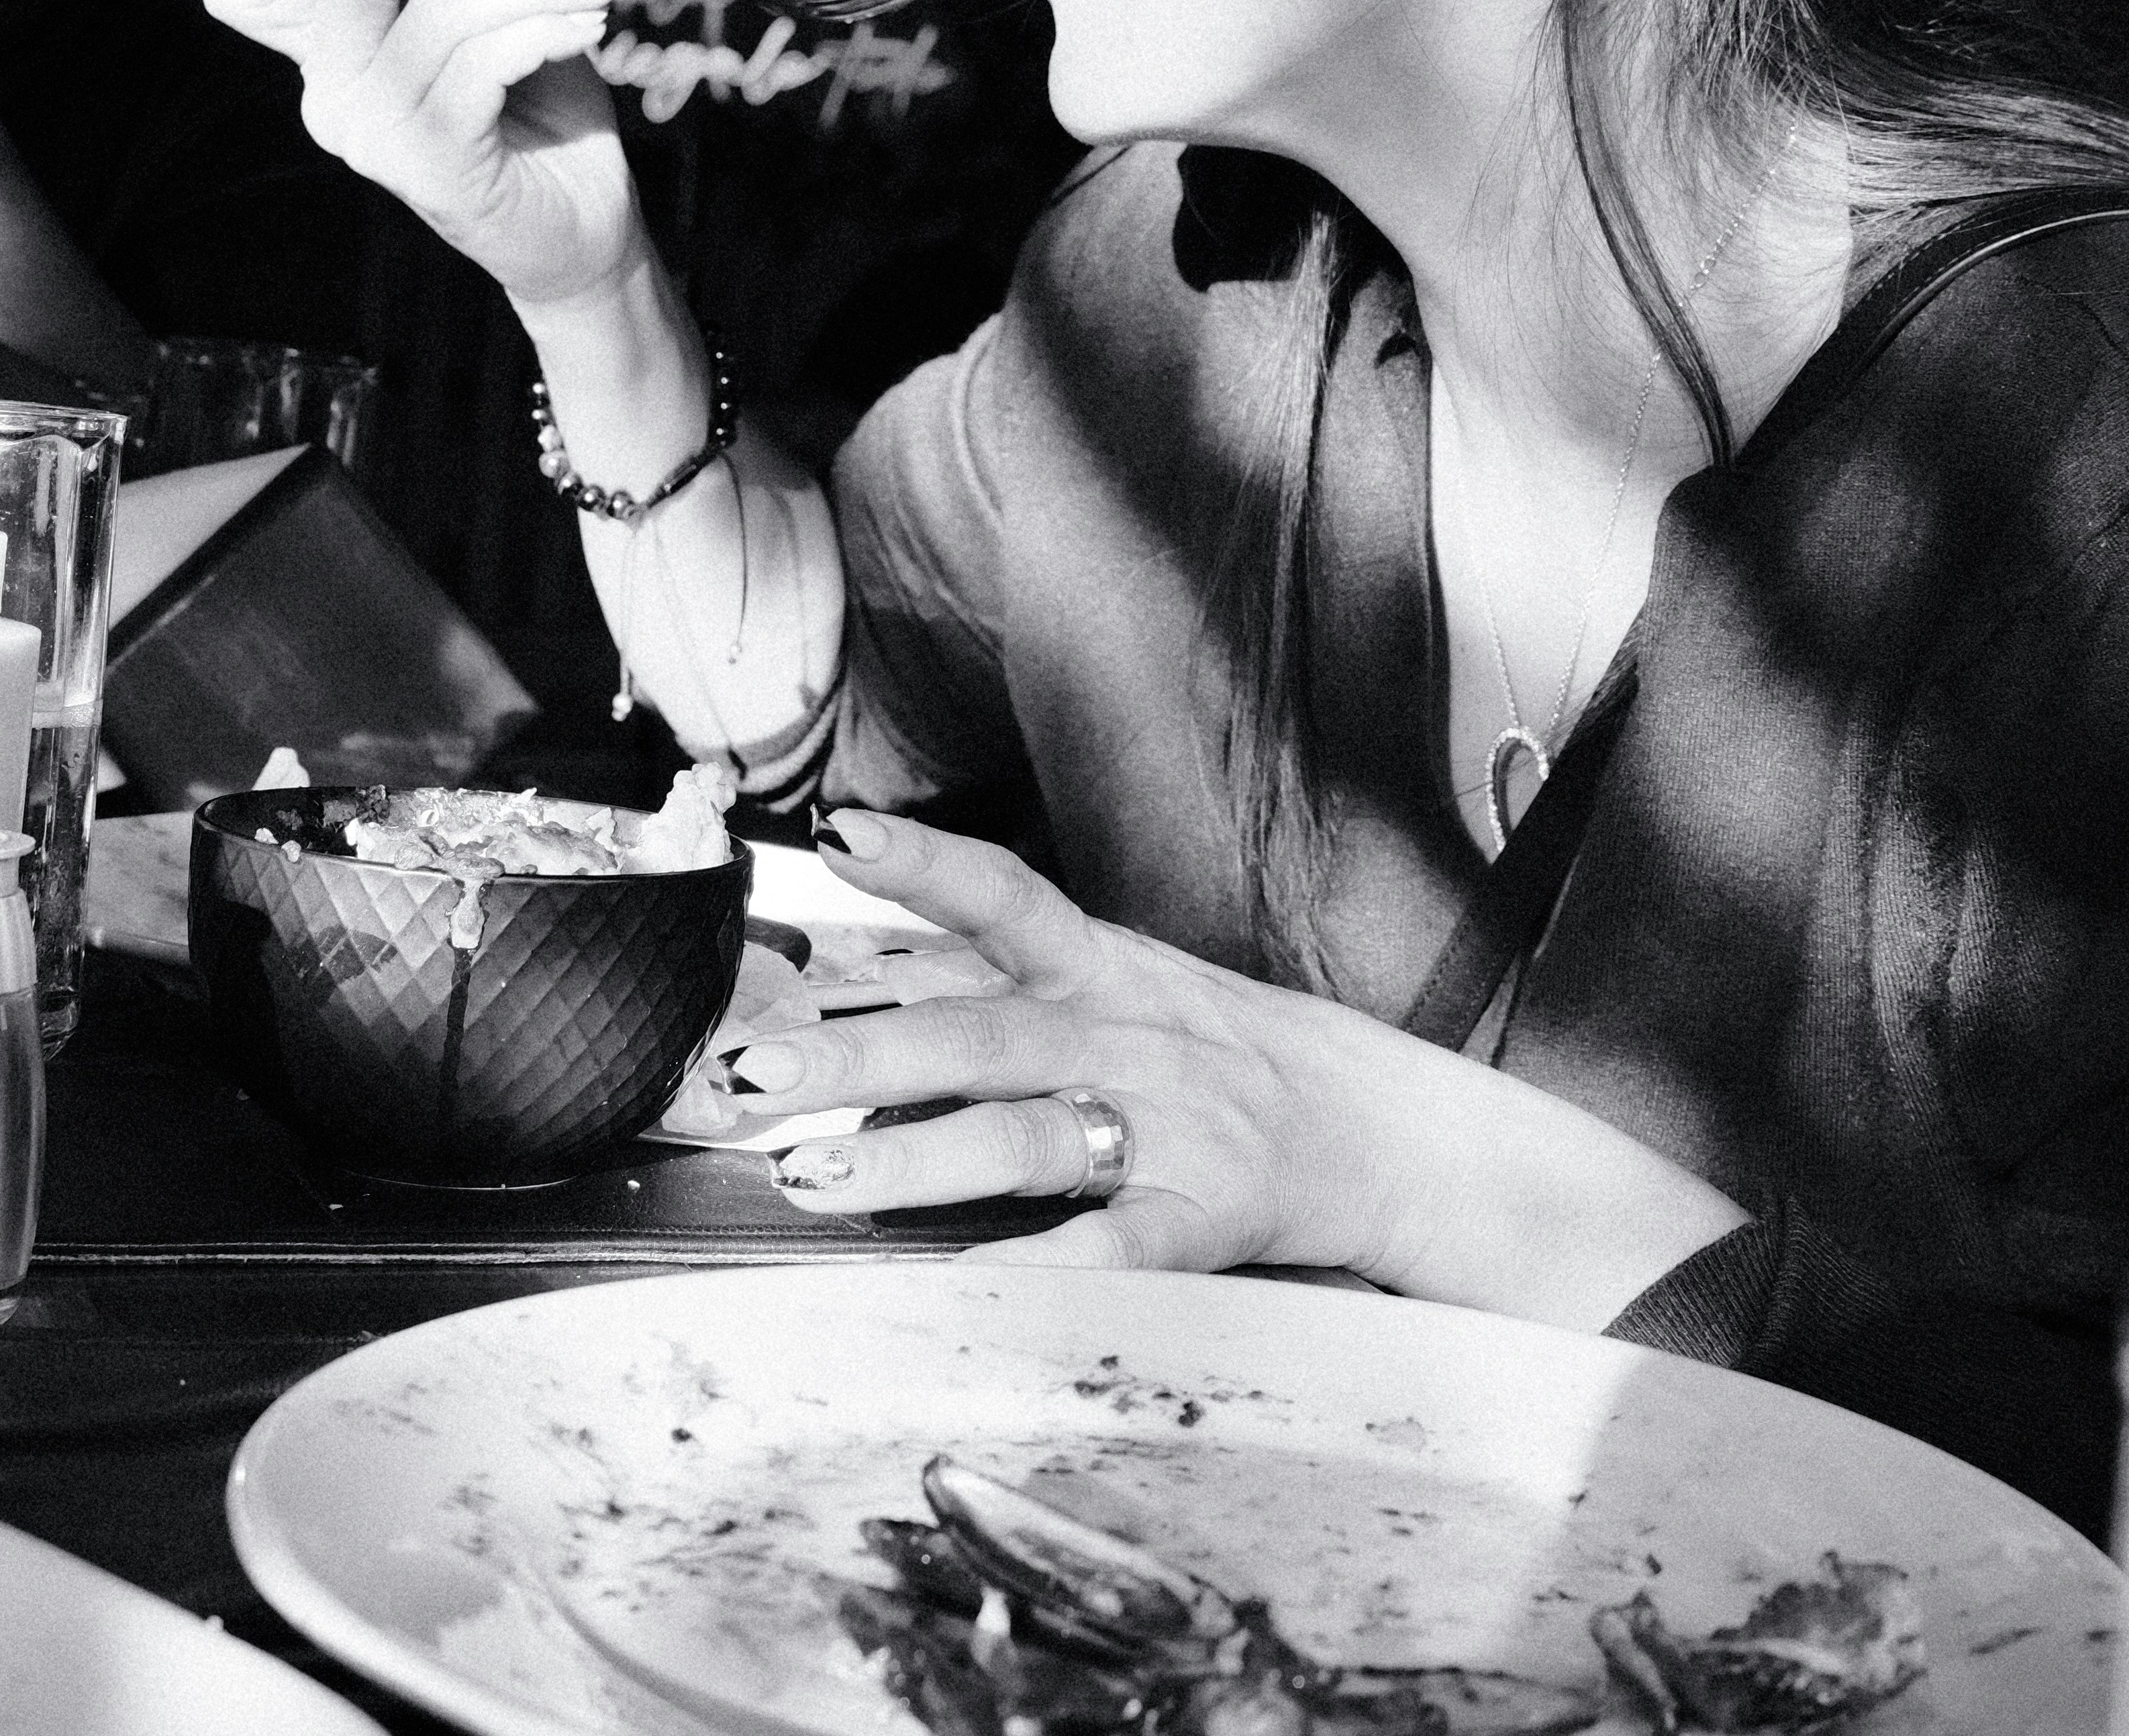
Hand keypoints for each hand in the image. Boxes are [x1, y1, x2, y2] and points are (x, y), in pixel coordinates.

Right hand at [202, 0, 637, 309]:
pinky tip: (587, 28)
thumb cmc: (536, 109)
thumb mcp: (490, 14)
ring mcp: (371, 134)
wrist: (582, 222)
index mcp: (332, 49)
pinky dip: (546, 29)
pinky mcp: (427, 165)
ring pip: (440, 11)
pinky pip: (483, 64)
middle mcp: (332, 93)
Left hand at [724, 813, 1747, 1317]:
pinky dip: (1042, 1269)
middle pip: (984, 1031)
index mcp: (1101, 967)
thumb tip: (821, 966)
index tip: (837, 835)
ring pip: (1030, 1135)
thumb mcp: (1105, 985)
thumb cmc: (1205, 1054)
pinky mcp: (1204, 1217)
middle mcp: (1128, 1033)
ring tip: (811, 1181)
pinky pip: (1114, 1247)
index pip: (1004, 897)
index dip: (924, 861)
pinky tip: (966, 1293)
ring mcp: (1168, 1126)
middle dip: (859, 1053)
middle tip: (750, 1078)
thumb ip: (973, 978)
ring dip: (913, 1159)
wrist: (1378, 1130)